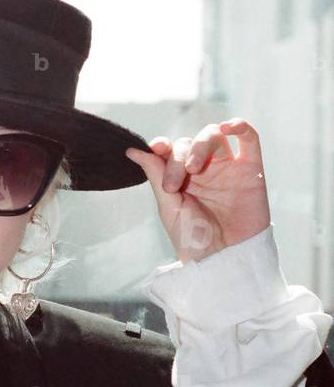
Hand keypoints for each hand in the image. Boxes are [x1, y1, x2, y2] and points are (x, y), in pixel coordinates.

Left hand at [125, 118, 271, 262]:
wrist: (224, 259)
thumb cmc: (194, 240)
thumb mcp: (169, 207)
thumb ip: (155, 174)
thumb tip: (133, 151)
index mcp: (181, 179)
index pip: (170, 150)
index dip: (162, 145)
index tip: (156, 148)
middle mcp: (204, 170)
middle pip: (189, 143)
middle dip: (177, 158)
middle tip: (173, 185)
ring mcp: (228, 169)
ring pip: (214, 136)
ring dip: (200, 144)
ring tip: (192, 168)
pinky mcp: (252, 171)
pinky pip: (250, 140)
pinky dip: (241, 127)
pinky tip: (229, 127)